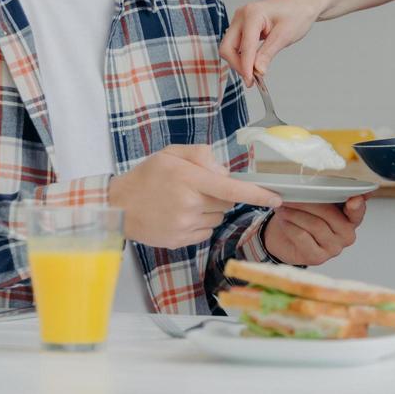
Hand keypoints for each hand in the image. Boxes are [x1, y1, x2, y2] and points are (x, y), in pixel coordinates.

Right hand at [108, 144, 281, 248]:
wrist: (117, 206)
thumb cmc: (146, 176)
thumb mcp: (171, 153)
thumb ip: (201, 155)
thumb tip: (224, 172)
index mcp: (189, 180)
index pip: (231, 189)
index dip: (257, 194)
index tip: (276, 198)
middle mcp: (189, 205)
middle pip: (227, 203)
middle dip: (220, 195)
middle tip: (197, 187)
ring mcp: (184, 226)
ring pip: (217, 218)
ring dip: (209, 210)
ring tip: (183, 201)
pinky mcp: (180, 241)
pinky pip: (205, 232)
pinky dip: (200, 223)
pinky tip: (180, 215)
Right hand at [220, 0, 322, 85]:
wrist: (304, 3)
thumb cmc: (298, 13)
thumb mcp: (285, 36)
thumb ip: (268, 53)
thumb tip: (257, 71)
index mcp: (252, 14)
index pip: (244, 47)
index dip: (245, 67)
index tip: (251, 82)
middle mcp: (242, 15)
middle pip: (227, 47)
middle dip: (237, 65)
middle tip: (252, 80)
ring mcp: (241, 20)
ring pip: (230, 47)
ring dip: (239, 61)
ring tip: (255, 73)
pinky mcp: (244, 26)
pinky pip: (237, 44)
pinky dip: (243, 56)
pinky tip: (254, 64)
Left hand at [262, 196, 367, 265]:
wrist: (286, 238)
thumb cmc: (306, 217)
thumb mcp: (318, 202)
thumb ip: (329, 193)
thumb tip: (333, 181)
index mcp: (352, 219)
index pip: (358, 211)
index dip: (357, 205)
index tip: (353, 199)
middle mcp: (347, 235)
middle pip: (329, 214)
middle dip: (308, 202)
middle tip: (292, 193)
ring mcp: (334, 249)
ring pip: (314, 224)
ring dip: (296, 212)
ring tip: (284, 205)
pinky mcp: (317, 258)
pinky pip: (302, 236)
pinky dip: (290, 225)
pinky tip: (284, 220)